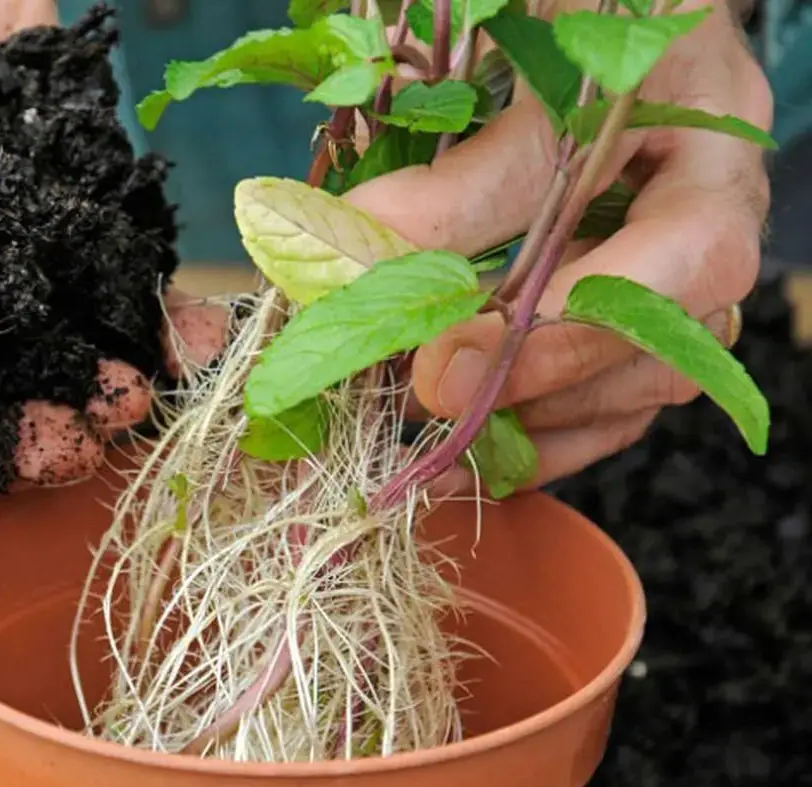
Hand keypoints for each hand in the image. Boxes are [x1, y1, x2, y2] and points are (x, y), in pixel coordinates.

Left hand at [347, 0, 770, 490]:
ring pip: (637, 385)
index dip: (571, 322)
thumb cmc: (579, 16)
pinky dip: (539, 435)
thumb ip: (466, 173)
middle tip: (426, 394)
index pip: (683, 256)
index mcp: (711, 147)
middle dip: (537, 382)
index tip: (454, 356)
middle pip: (664, 343)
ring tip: (434, 444)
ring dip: (535, 424)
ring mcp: (678, 274)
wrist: (601, 12)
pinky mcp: (634, 309)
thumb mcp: (532, 71)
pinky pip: (608, 397)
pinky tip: (468, 453)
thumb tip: (364, 248)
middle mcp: (712, 223)